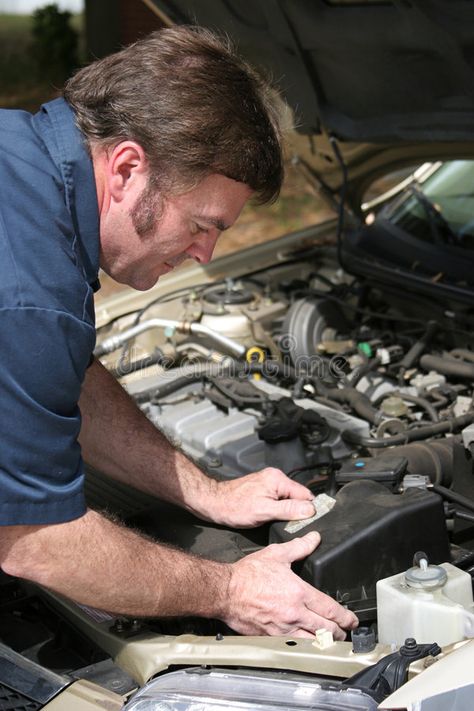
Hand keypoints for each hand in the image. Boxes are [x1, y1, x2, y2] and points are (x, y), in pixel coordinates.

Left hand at [209, 467, 315, 527]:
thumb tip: (310, 510)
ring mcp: (268, 482)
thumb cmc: (234, 507)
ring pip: (288, 499)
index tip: (307, 523)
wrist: (214, 503)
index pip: (305, 494)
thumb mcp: (264, 511)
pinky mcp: (263, 488)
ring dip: (286, 510)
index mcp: (278, 479)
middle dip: (296, 510)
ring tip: (276, 520)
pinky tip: (270, 515)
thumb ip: (289, 509)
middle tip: (287, 523)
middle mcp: (275, 477)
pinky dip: (278, 508)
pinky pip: (278, 499)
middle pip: (298, 497)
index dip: (308, 510)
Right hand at [225, 531, 357, 638]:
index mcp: (298, 592)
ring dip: (325, 643)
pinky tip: (308, 646)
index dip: (345, 617)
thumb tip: (313, 538)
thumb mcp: (276, 554)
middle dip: (339, 633)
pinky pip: (294, 647)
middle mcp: (294, 613)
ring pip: (313, 643)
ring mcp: (283, 628)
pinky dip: (305, 648)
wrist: (226, 591)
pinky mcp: (271, 637)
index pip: (330, 609)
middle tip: (344, 632)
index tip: (351, 620)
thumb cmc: (248, 574)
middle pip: (326, 630)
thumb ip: (299, 546)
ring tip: (331, 642)